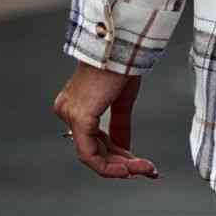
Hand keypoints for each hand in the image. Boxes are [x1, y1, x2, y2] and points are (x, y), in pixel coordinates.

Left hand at [52, 61, 159, 180]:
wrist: (123, 44)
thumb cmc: (123, 63)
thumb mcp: (122, 99)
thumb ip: (119, 125)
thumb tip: (124, 150)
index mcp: (75, 104)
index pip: (94, 140)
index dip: (118, 156)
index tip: (141, 164)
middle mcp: (67, 111)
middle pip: (94, 151)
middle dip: (123, 164)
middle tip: (149, 171)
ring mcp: (70, 115)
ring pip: (93, 157)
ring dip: (122, 167)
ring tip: (147, 169)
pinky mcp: (79, 118)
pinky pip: (90, 155)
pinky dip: (111, 166)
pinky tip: (131, 169)